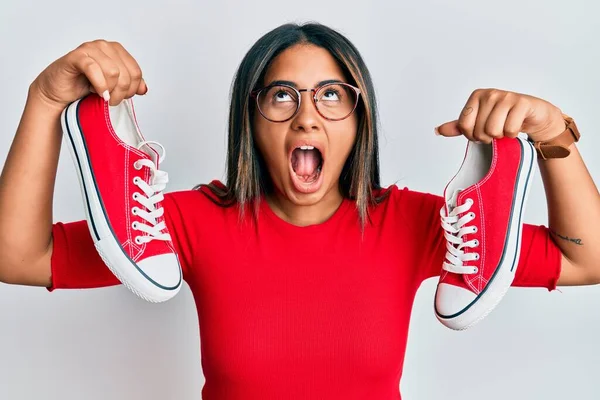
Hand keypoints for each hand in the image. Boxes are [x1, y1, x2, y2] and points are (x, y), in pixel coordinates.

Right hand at [30, 39, 147, 109]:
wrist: (59, 93)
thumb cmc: (84, 88)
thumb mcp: (113, 88)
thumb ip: (130, 86)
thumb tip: (144, 89)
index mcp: (116, 51)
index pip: (136, 72)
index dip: (132, 89)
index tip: (121, 97)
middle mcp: (104, 46)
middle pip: (126, 74)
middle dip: (121, 92)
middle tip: (111, 101)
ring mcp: (90, 48)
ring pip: (114, 72)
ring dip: (110, 91)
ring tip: (103, 97)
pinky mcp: (76, 56)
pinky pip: (94, 69)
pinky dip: (99, 85)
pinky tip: (97, 93)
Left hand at [435, 88, 566, 142]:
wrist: (533, 115)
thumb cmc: (504, 118)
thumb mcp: (479, 122)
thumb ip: (460, 126)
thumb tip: (438, 131)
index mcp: (476, 96)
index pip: (464, 126)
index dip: (473, 136)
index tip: (482, 131)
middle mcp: (489, 94)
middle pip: (479, 131)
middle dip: (488, 137)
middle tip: (497, 130)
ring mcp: (506, 96)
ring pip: (493, 131)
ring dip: (501, 136)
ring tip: (505, 128)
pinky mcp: (522, 103)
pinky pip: (510, 130)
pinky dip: (513, 134)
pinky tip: (516, 125)